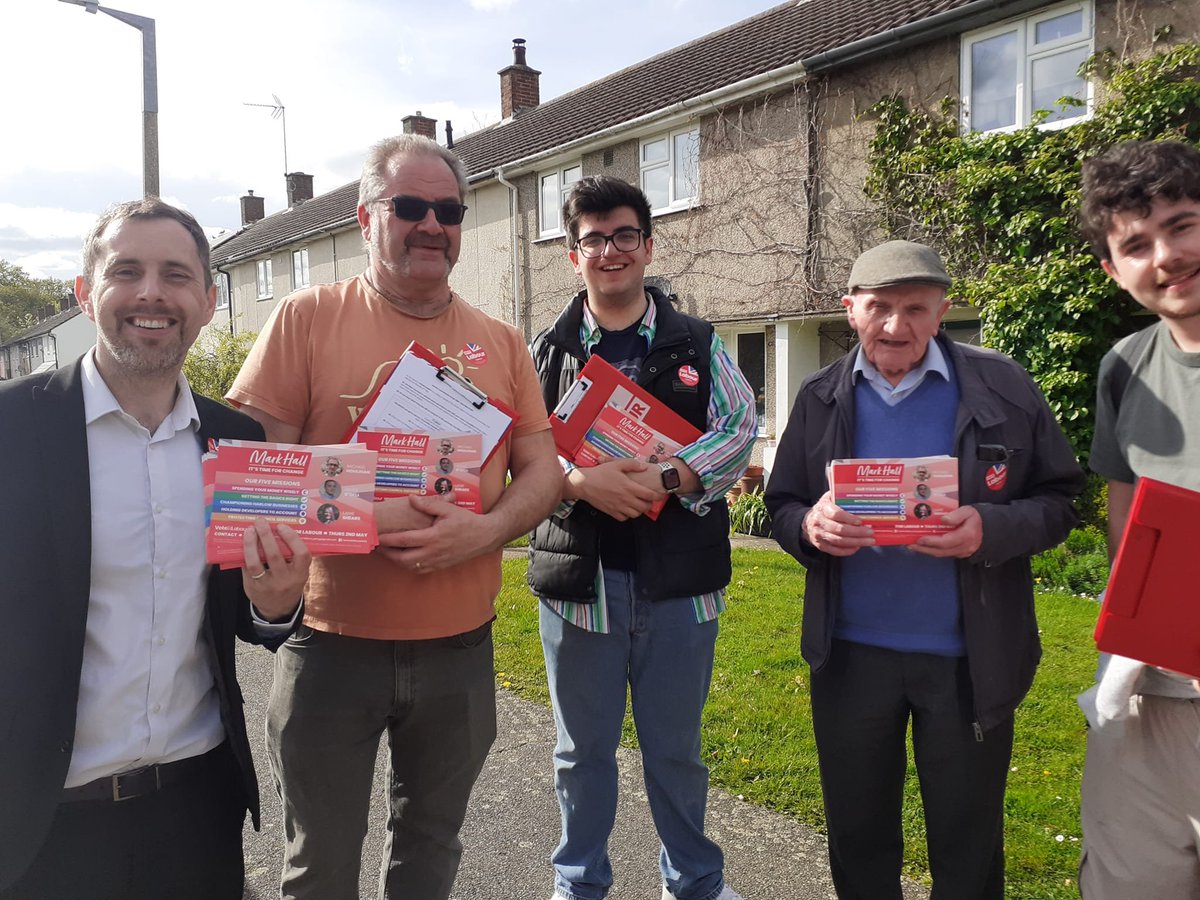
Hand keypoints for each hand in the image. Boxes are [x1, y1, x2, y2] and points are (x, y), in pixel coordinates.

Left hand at [241, 519, 310, 619]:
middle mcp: (285, 580)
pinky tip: (243, 545)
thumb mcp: (299, 573)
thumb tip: (277, 530)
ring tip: (249, 531)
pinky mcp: (253, 588)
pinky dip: (245, 555)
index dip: (292, 538)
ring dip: (251, 544)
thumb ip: (293, 557)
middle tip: (260, 521)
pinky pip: (246, 569)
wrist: (279, 609)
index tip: (282, 526)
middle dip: (266, 536)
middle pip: (274, 556)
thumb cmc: (290, 583)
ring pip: (255, 563)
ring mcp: (267, 586)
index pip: (301, 554)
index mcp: (300, 574)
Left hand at [376, 493, 501, 572]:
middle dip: (388, 554)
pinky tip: (404, 558)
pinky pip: (420, 570)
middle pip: (403, 559)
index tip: (377, 537)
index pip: (405, 540)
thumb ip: (428, 504)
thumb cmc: (466, 521)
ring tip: (388, 552)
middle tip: (379, 546)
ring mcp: (437, 562)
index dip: (389, 540)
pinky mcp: (440, 566)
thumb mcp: (448, 509)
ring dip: (397, 561)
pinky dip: (409, 565)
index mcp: (434, 537)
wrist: (484, 536)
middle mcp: (434, 552)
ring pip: (410, 567)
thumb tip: (411, 499)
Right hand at [566, 458, 662, 520]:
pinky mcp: (611, 512)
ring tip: (638, 504)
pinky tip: (626, 508)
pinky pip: (624, 518)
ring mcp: (618, 507)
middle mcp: (625, 499)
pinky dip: (627, 515)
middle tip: (649, 500)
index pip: (649, 495)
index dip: (657, 496)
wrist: (584, 484)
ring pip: (635, 514)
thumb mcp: (616, 464)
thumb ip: (632, 464)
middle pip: (644, 507)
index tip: (659, 494)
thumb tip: (644, 466)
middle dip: (649, 504)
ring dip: (639, 510)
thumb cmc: (600, 473)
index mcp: (629, 487)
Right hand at [803, 491, 873, 555]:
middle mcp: (819, 522)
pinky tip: (857, 547)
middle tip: (870, 532)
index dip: (849, 518)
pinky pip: (835, 551)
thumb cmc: (824, 509)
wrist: (807, 522)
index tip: (861, 521)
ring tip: (869, 541)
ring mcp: (819, 535)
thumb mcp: (829, 498)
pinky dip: (847, 550)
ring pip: (839, 541)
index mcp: (823, 508)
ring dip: (856, 542)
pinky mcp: (820, 545)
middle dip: (857, 532)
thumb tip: (859, 492)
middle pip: (839, 530)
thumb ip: (841, 495)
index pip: (836, 514)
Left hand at [911, 506, 982, 557]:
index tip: (920, 539)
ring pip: (942, 554)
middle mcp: (964, 547)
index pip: (946, 542)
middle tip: (910, 545)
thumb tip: (944, 519)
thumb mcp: (968, 511)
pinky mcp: (961, 554)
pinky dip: (934, 550)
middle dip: (924, 549)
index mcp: (967, 536)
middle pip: (941, 551)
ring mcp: (963, 552)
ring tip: (913, 546)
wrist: (991, 529)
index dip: (932, 542)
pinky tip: (925, 546)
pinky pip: (945, 554)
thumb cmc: (977, 518)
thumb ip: (956, 515)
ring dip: (927, 551)